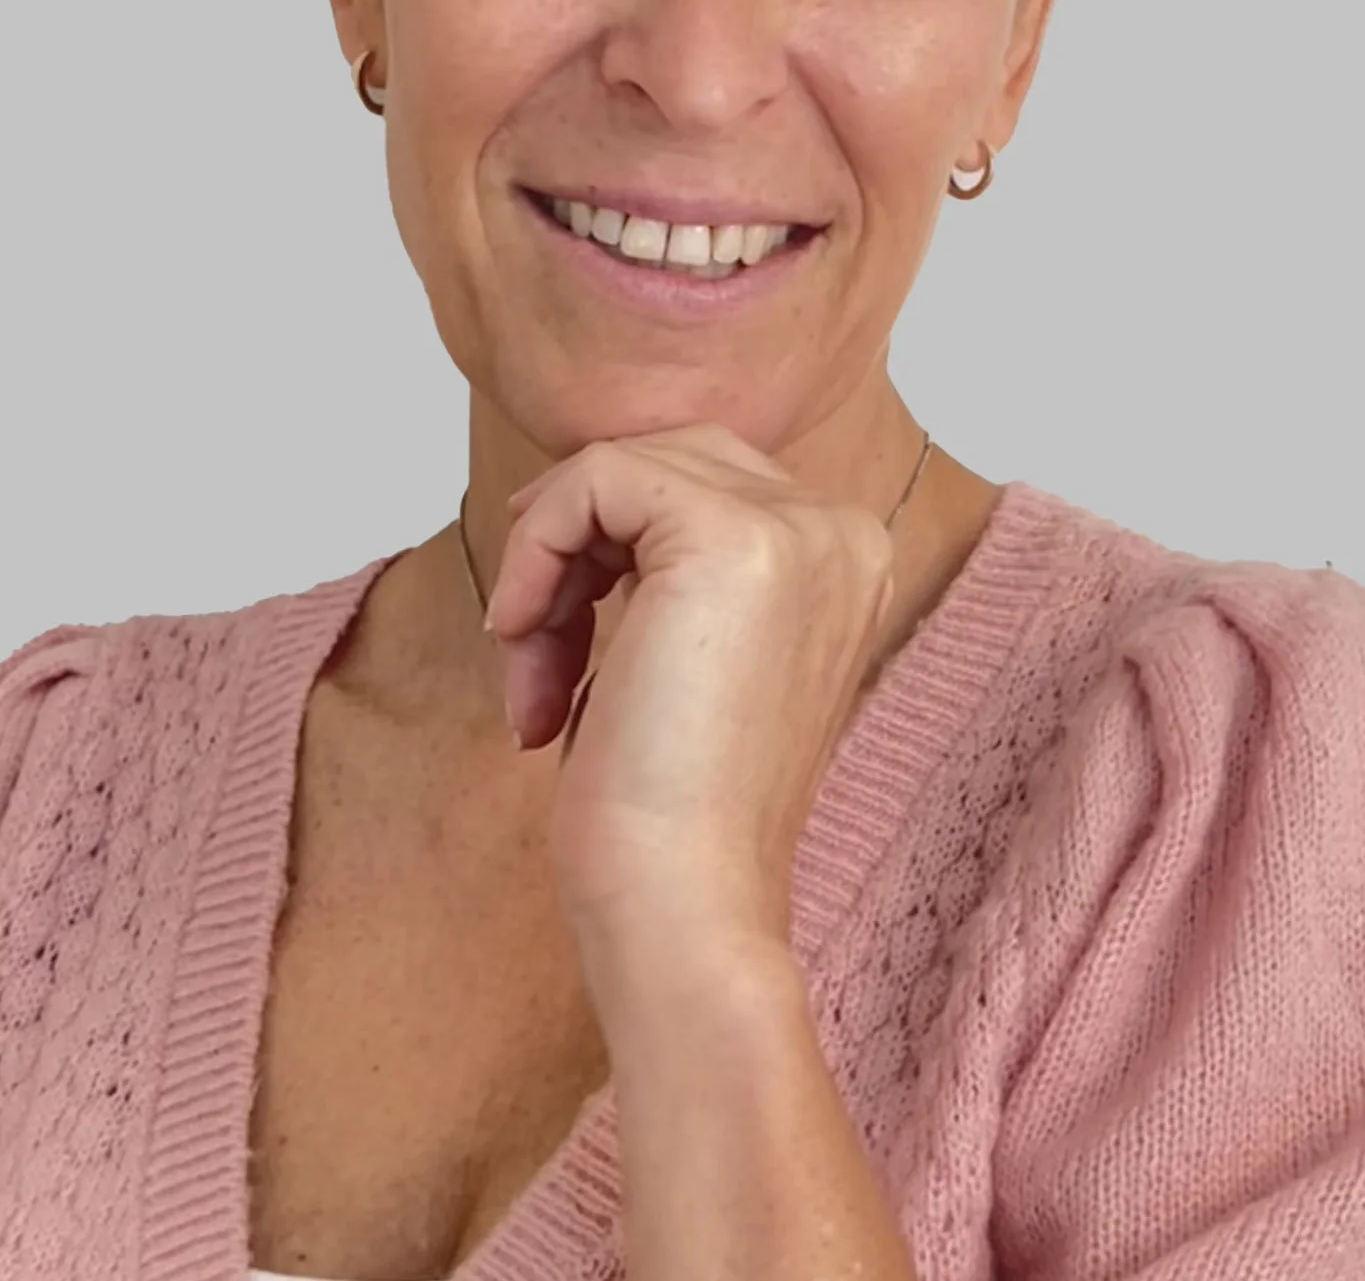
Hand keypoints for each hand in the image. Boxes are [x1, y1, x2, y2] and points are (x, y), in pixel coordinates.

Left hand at [484, 423, 897, 949]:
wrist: (684, 904)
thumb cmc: (671, 809)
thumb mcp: (686, 651)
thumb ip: (669, 562)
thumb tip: (580, 491)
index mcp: (845, 559)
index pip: (700, 481)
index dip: (604, 546)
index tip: (553, 641)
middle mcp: (839, 532)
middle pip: (665, 459)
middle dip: (575, 545)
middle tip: (531, 649)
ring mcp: (796, 530)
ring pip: (623, 465)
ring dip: (548, 559)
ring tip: (530, 671)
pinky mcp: (728, 536)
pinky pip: (594, 477)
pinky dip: (533, 548)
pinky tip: (519, 638)